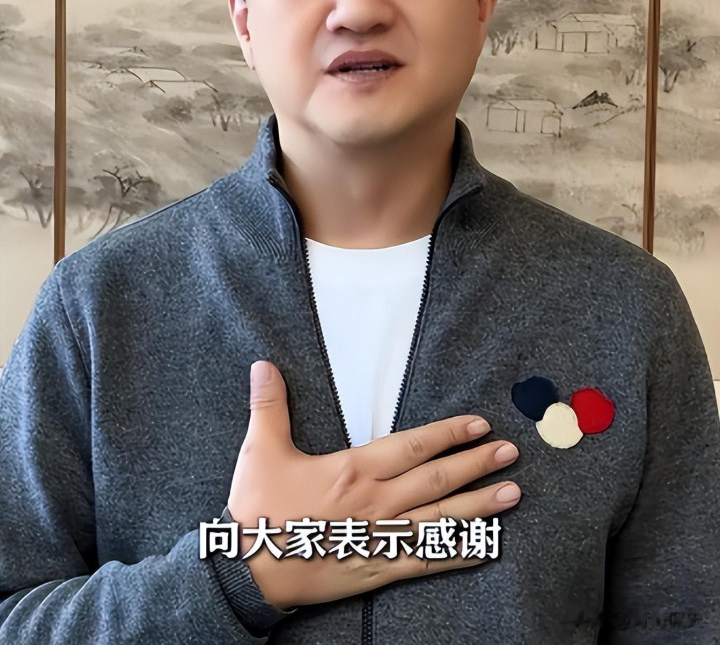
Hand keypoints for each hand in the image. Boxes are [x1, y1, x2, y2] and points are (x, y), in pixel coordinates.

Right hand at [226, 360, 520, 609]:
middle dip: (477, 464)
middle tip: (510, 452)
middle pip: (437, 479)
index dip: (448, 434)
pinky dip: (458, 553)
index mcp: (354, 470)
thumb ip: (269, 406)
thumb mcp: (261, 450)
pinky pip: (427, 560)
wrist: (250, 573)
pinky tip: (484, 548)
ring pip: (441, 518)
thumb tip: (263, 365)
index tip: (478, 425)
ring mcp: (382, 536)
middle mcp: (377, 501)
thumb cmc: (259, 510)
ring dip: (479, 505)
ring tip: (512, 494)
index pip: (413, 446)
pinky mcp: (380, 567)